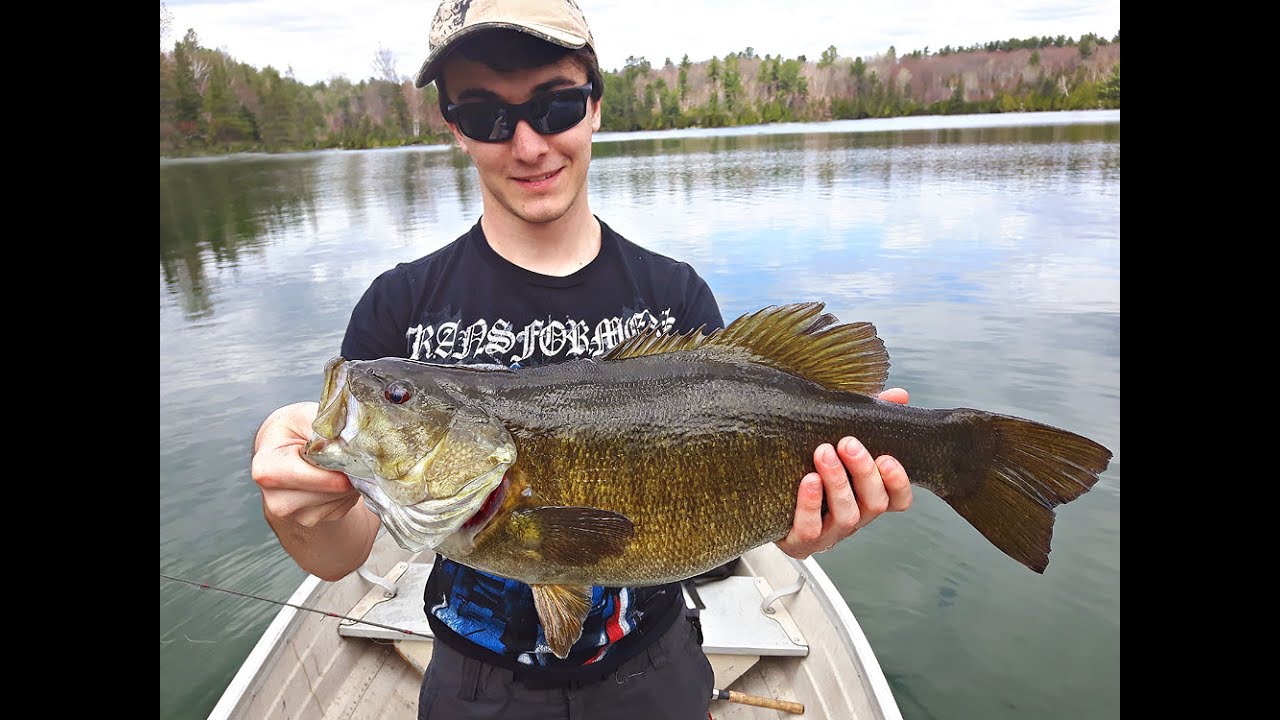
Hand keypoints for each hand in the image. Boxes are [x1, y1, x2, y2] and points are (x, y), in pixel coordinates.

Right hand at [251, 401, 360, 527]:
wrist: (284, 449)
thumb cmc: (294, 429)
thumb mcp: (304, 416)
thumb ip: (324, 427)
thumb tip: (351, 444)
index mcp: (267, 468)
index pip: (309, 476)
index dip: (336, 468)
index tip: (352, 457)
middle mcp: (275, 498)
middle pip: (330, 491)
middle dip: (346, 473)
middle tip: (352, 454)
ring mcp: (292, 514)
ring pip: (339, 500)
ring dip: (349, 483)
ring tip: (339, 463)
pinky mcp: (309, 521)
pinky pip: (340, 508)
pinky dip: (346, 494)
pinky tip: (335, 477)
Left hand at [776, 388, 913, 559]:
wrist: (760, 498)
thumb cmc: (807, 466)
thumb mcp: (838, 440)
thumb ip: (870, 417)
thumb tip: (899, 395)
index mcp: (866, 498)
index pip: (898, 499)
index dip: (898, 482)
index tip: (886, 457)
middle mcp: (854, 519)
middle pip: (874, 503)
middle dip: (863, 472)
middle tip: (847, 443)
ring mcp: (829, 534)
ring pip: (847, 516)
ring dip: (838, 482)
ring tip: (823, 453)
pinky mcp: (800, 543)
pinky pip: (810, 529)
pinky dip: (811, 505)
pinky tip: (808, 480)